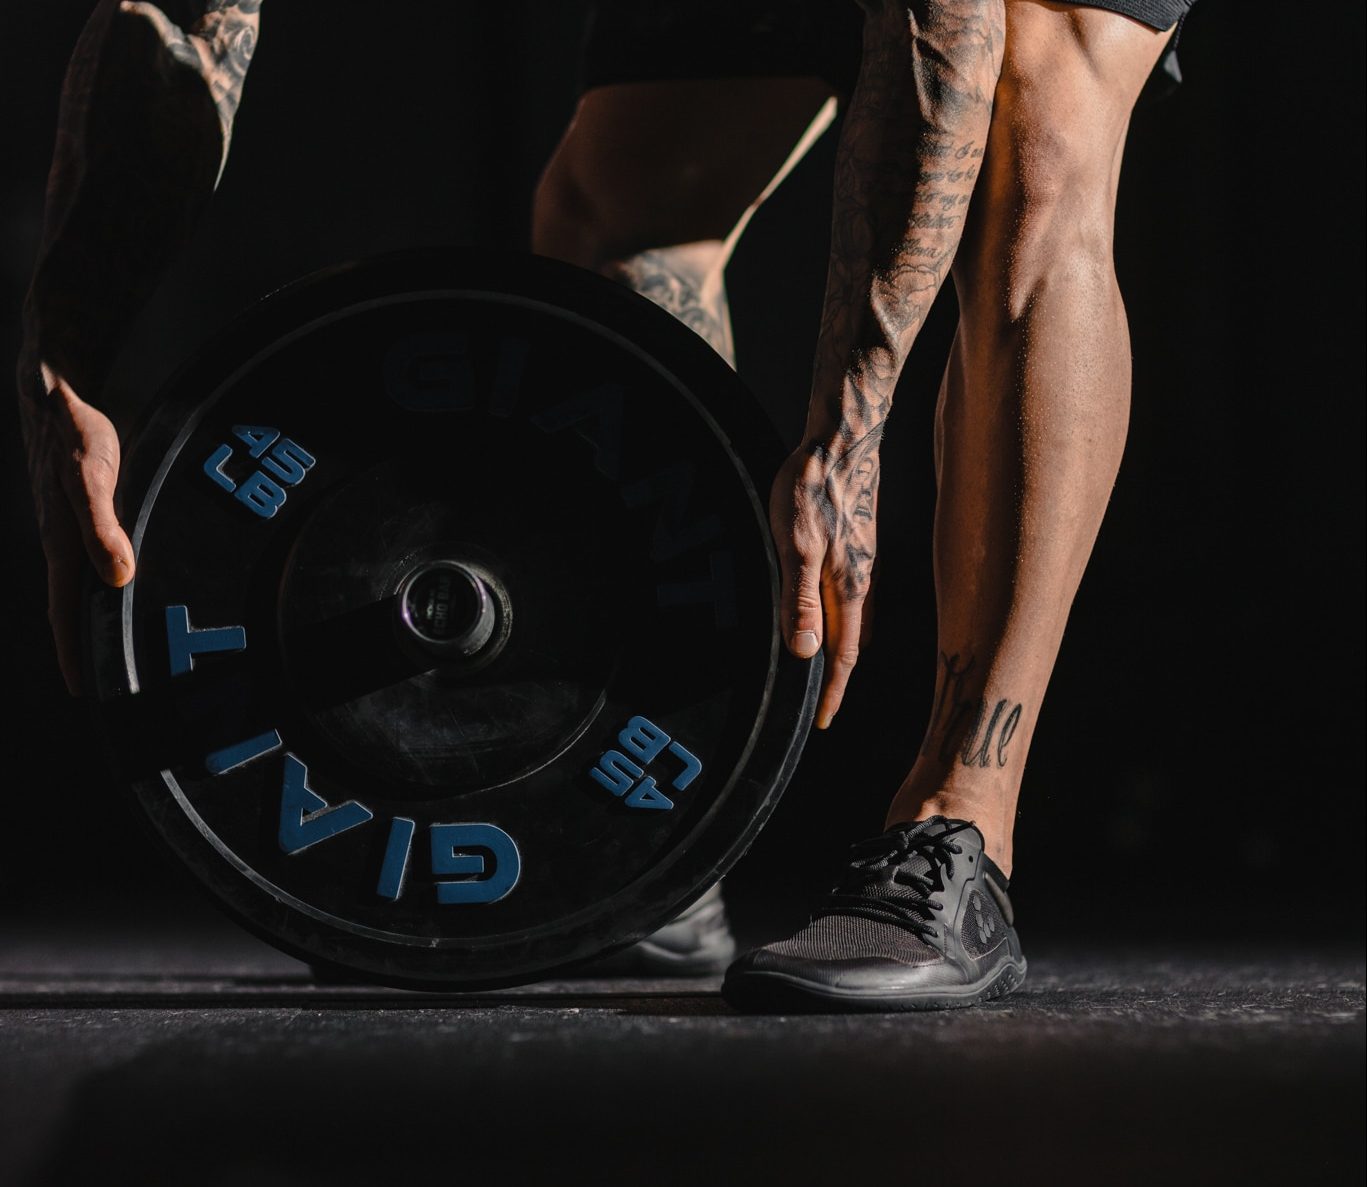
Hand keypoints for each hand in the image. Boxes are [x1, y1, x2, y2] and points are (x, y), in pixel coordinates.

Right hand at [17, 359, 134, 693]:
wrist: (53, 392)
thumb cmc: (74, 431)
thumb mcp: (91, 476)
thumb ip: (101, 525)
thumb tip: (117, 577)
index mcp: (63, 543)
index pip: (67, 611)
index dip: (74, 651)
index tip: (81, 689)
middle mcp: (63, 542)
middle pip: (70, 605)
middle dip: (80, 646)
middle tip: (95, 685)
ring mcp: (67, 528)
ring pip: (78, 585)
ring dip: (87, 618)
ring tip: (105, 651)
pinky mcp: (77, 512)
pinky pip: (86, 559)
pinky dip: (97, 584)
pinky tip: (112, 589)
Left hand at [769, 439, 878, 728]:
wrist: (842, 441)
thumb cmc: (812, 488)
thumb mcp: (796, 547)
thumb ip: (800, 601)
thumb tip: (805, 654)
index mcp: (848, 588)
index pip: (843, 656)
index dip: (832, 692)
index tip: (823, 723)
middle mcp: (862, 581)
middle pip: (853, 644)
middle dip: (839, 677)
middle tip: (823, 704)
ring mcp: (862, 563)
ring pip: (855, 620)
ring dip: (842, 648)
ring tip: (825, 669)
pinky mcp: (857, 545)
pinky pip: (854, 597)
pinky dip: (843, 619)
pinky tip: (829, 612)